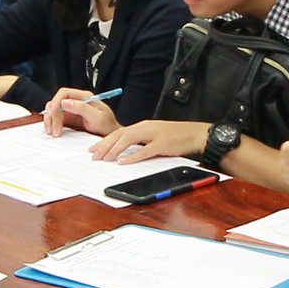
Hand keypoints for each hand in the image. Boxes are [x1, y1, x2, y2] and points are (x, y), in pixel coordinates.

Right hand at [42, 87, 119, 138]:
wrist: (110, 136)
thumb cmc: (107, 126)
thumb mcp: (97, 117)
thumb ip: (82, 108)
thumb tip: (65, 102)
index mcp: (84, 97)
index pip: (64, 93)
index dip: (56, 102)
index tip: (53, 113)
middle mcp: (76, 101)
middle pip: (56, 102)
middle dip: (53, 116)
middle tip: (55, 130)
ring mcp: (71, 110)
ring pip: (53, 110)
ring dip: (50, 121)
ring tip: (54, 133)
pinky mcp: (68, 119)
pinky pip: (55, 118)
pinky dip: (52, 124)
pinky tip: (54, 132)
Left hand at [89, 118, 211, 165]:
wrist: (195, 134)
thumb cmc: (176, 137)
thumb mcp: (155, 136)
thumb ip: (140, 141)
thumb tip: (125, 151)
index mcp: (143, 126)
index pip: (119, 132)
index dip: (104, 140)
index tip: (93, 148)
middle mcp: (145, 128)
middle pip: (119, 134)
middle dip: (104, 145)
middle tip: (93, 155)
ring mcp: (154, 135)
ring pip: (128, 140)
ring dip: (114, 149)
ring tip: (104, 158)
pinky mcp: (162, 144)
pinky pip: (144, 150)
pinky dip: (132, 156)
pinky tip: (122, 161)